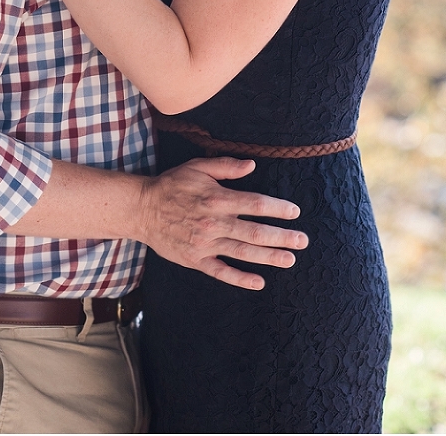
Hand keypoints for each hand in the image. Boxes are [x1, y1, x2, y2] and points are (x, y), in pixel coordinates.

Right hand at [139, 157, 307, 289]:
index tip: (294, 211)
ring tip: (289, 259)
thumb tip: (253, 165)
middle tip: (303, 241)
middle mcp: (214, 223)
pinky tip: (259, 281)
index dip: (277, 208)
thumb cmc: (172, 185)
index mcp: (217, 198)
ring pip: (243, 252)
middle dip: (282, 237)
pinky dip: (241, 278)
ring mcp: (205, 244)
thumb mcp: (197, 167)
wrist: (143, 209)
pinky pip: (222, 272)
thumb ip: (226, 166)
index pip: (255, 204)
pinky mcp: (195, 260)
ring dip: (269, 257)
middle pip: (255, 232)